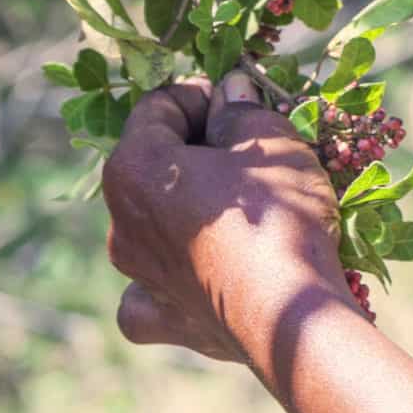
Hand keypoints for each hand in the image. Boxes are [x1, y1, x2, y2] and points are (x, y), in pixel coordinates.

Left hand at [103, 71, 348, 360]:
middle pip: (153, 167)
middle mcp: (121, 222)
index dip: (202, 96)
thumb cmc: (276, 213)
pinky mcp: (162, 320)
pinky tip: (198, 274)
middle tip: (250, 150)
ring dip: (186, 211)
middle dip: (197, 151)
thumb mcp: (270, 139)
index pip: (158, 107)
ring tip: (241, 209)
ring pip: (150, 227)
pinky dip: (171, 279)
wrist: (291, 316)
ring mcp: (137, 276)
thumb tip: (229, 92)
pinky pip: (152, 292)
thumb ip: (240, 110)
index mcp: (135, 168)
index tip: (239, 100)